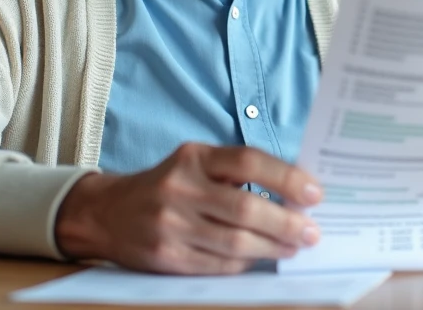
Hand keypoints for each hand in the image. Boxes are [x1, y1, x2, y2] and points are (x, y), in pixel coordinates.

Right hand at [55, 142, 322, 273]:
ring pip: (235, 242)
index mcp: (193, 157)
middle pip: (246, 208)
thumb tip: (295, 188)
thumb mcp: (196, 162)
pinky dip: (246, 262)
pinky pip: (218, 264)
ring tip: (294, 246)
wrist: (107, 213)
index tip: (314, 193)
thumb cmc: (168, 184)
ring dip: (273, 247)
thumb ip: (237, 170)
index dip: (286, 178)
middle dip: (286, 222)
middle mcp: (180, 188)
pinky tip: (262, 258)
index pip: (248, 161)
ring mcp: (171, 224)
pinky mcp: (167, 256)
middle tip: (311, 231)